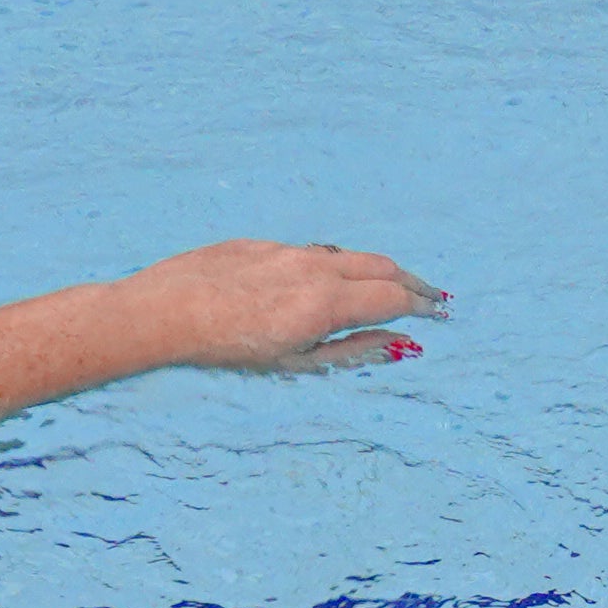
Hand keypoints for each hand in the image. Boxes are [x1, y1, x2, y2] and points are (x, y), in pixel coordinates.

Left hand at [112, 238, 446, 376]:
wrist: (166, 311)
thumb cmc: (228, 348)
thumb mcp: (297, 363)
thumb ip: (353, 351)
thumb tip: (400, 344)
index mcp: (327, 303)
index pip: (394, 296)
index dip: (423, 305)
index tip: (441, 312)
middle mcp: (314, 268)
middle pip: (380, 266)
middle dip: (411, 281)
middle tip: (430, 296)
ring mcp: (288, 251)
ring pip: (347, 255)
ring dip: (375, 270)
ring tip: (388, 286)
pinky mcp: (261, 244)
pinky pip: (310, 252)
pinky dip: (335, 265)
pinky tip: (329, 280)